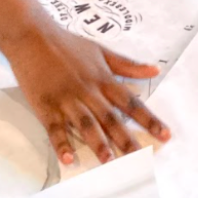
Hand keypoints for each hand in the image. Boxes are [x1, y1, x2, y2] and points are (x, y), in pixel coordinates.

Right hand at [1, 20, 168, 166]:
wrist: (33, 36)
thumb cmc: (68, 44)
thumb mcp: (101, 51)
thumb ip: (127, 65)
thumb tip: (155, 69)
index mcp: (102, 79)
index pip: (130, 102)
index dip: (148, 119)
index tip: (165, 134)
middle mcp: (88, 91)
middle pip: (110, 118)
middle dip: (126, 138)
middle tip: (141, 158)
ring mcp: (67, 100)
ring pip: (85, 124)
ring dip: (97, 143)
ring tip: (109, 161)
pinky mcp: (46, 106)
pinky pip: (55, 128)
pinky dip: (61, 143)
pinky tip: (68, 158)